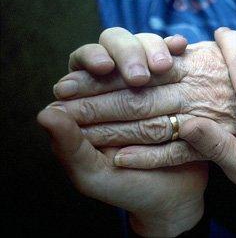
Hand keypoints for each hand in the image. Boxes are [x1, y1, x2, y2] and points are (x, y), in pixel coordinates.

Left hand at [42, 28, 208, 236]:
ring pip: (148, 47)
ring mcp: (151, 82)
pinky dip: (177, 51)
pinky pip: (178, 61)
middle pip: (118, 45)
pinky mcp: (177, 85)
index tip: (102, 66)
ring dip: (153, 49)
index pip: (84, 62)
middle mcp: (119, 84)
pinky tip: (181, 47)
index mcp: (90, 100)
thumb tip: (46, 113)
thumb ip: (69, 146)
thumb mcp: (92, 173)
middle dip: (128, 54)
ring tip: (163, 65)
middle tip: (139, 75)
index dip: (91, 58)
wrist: (171, 196)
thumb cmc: (126, 187)